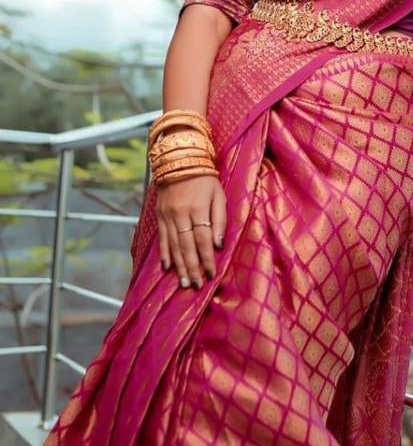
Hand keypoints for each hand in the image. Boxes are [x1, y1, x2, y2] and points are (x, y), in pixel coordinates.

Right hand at [156, 175, 226, 289]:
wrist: (179, 160)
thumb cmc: (205, 179)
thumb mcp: (219, 195)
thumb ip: (220, 219)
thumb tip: (218, 245)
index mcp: (198, 209)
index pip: (203, 240)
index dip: (207, 259)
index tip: (211, 274)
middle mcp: (180, 214)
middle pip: (187, 246)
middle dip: (193, 268)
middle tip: (196, 285)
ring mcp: (167, 215)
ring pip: (173, 245)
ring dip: (179, 266)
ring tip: (184, 282)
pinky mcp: (159, 215)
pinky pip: (162, 238)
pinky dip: (164, 253)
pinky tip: (167, 266)